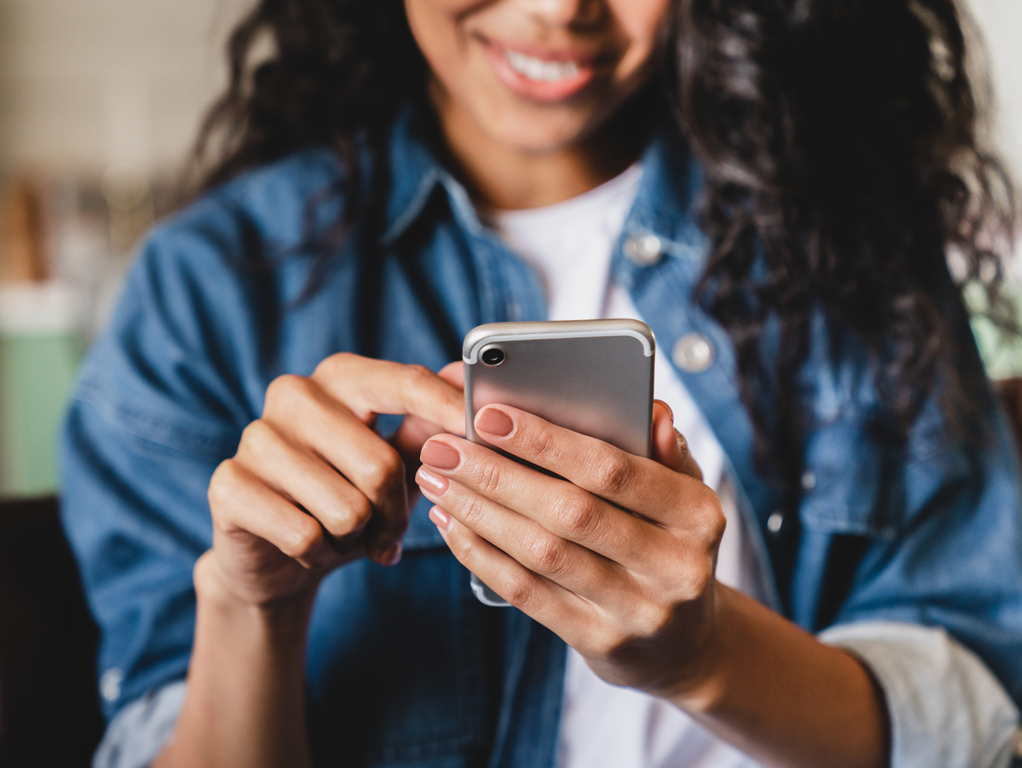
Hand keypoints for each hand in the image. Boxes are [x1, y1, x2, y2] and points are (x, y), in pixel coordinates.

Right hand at [204, 354, 464, 608]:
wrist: (276, 555)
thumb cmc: (348, 497)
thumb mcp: (396, 462)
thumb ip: (428, 426)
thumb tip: (465, 382)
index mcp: (341, 377)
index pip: (403, 382)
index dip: (446, 409)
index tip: (481, 429)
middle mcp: (294, 394)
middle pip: (380, 464)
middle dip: (394, 513)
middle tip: (387, 531)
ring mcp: (256, 436)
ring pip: (345, 508)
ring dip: (356, 538)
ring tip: (343, 534)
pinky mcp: (228, 484)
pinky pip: (304, 535)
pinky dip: (319, 554)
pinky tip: (310, 547)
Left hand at [415, 400, 725, 700]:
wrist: (685, 644)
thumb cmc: (669, 544)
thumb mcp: (683, 496)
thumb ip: (663, 451)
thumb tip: (651, 411)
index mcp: (699, 515)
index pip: (614, 470)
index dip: (547, 441)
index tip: (489, 415)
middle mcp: (675, 566)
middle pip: (570, 512)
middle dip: (496, 475)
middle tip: (443, 448)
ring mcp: (638, 611)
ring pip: (542, 554)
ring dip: (478, 512)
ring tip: (436, 480)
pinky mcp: (600, 643)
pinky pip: (528, 593)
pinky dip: (481, 555)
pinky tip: (452, 525)